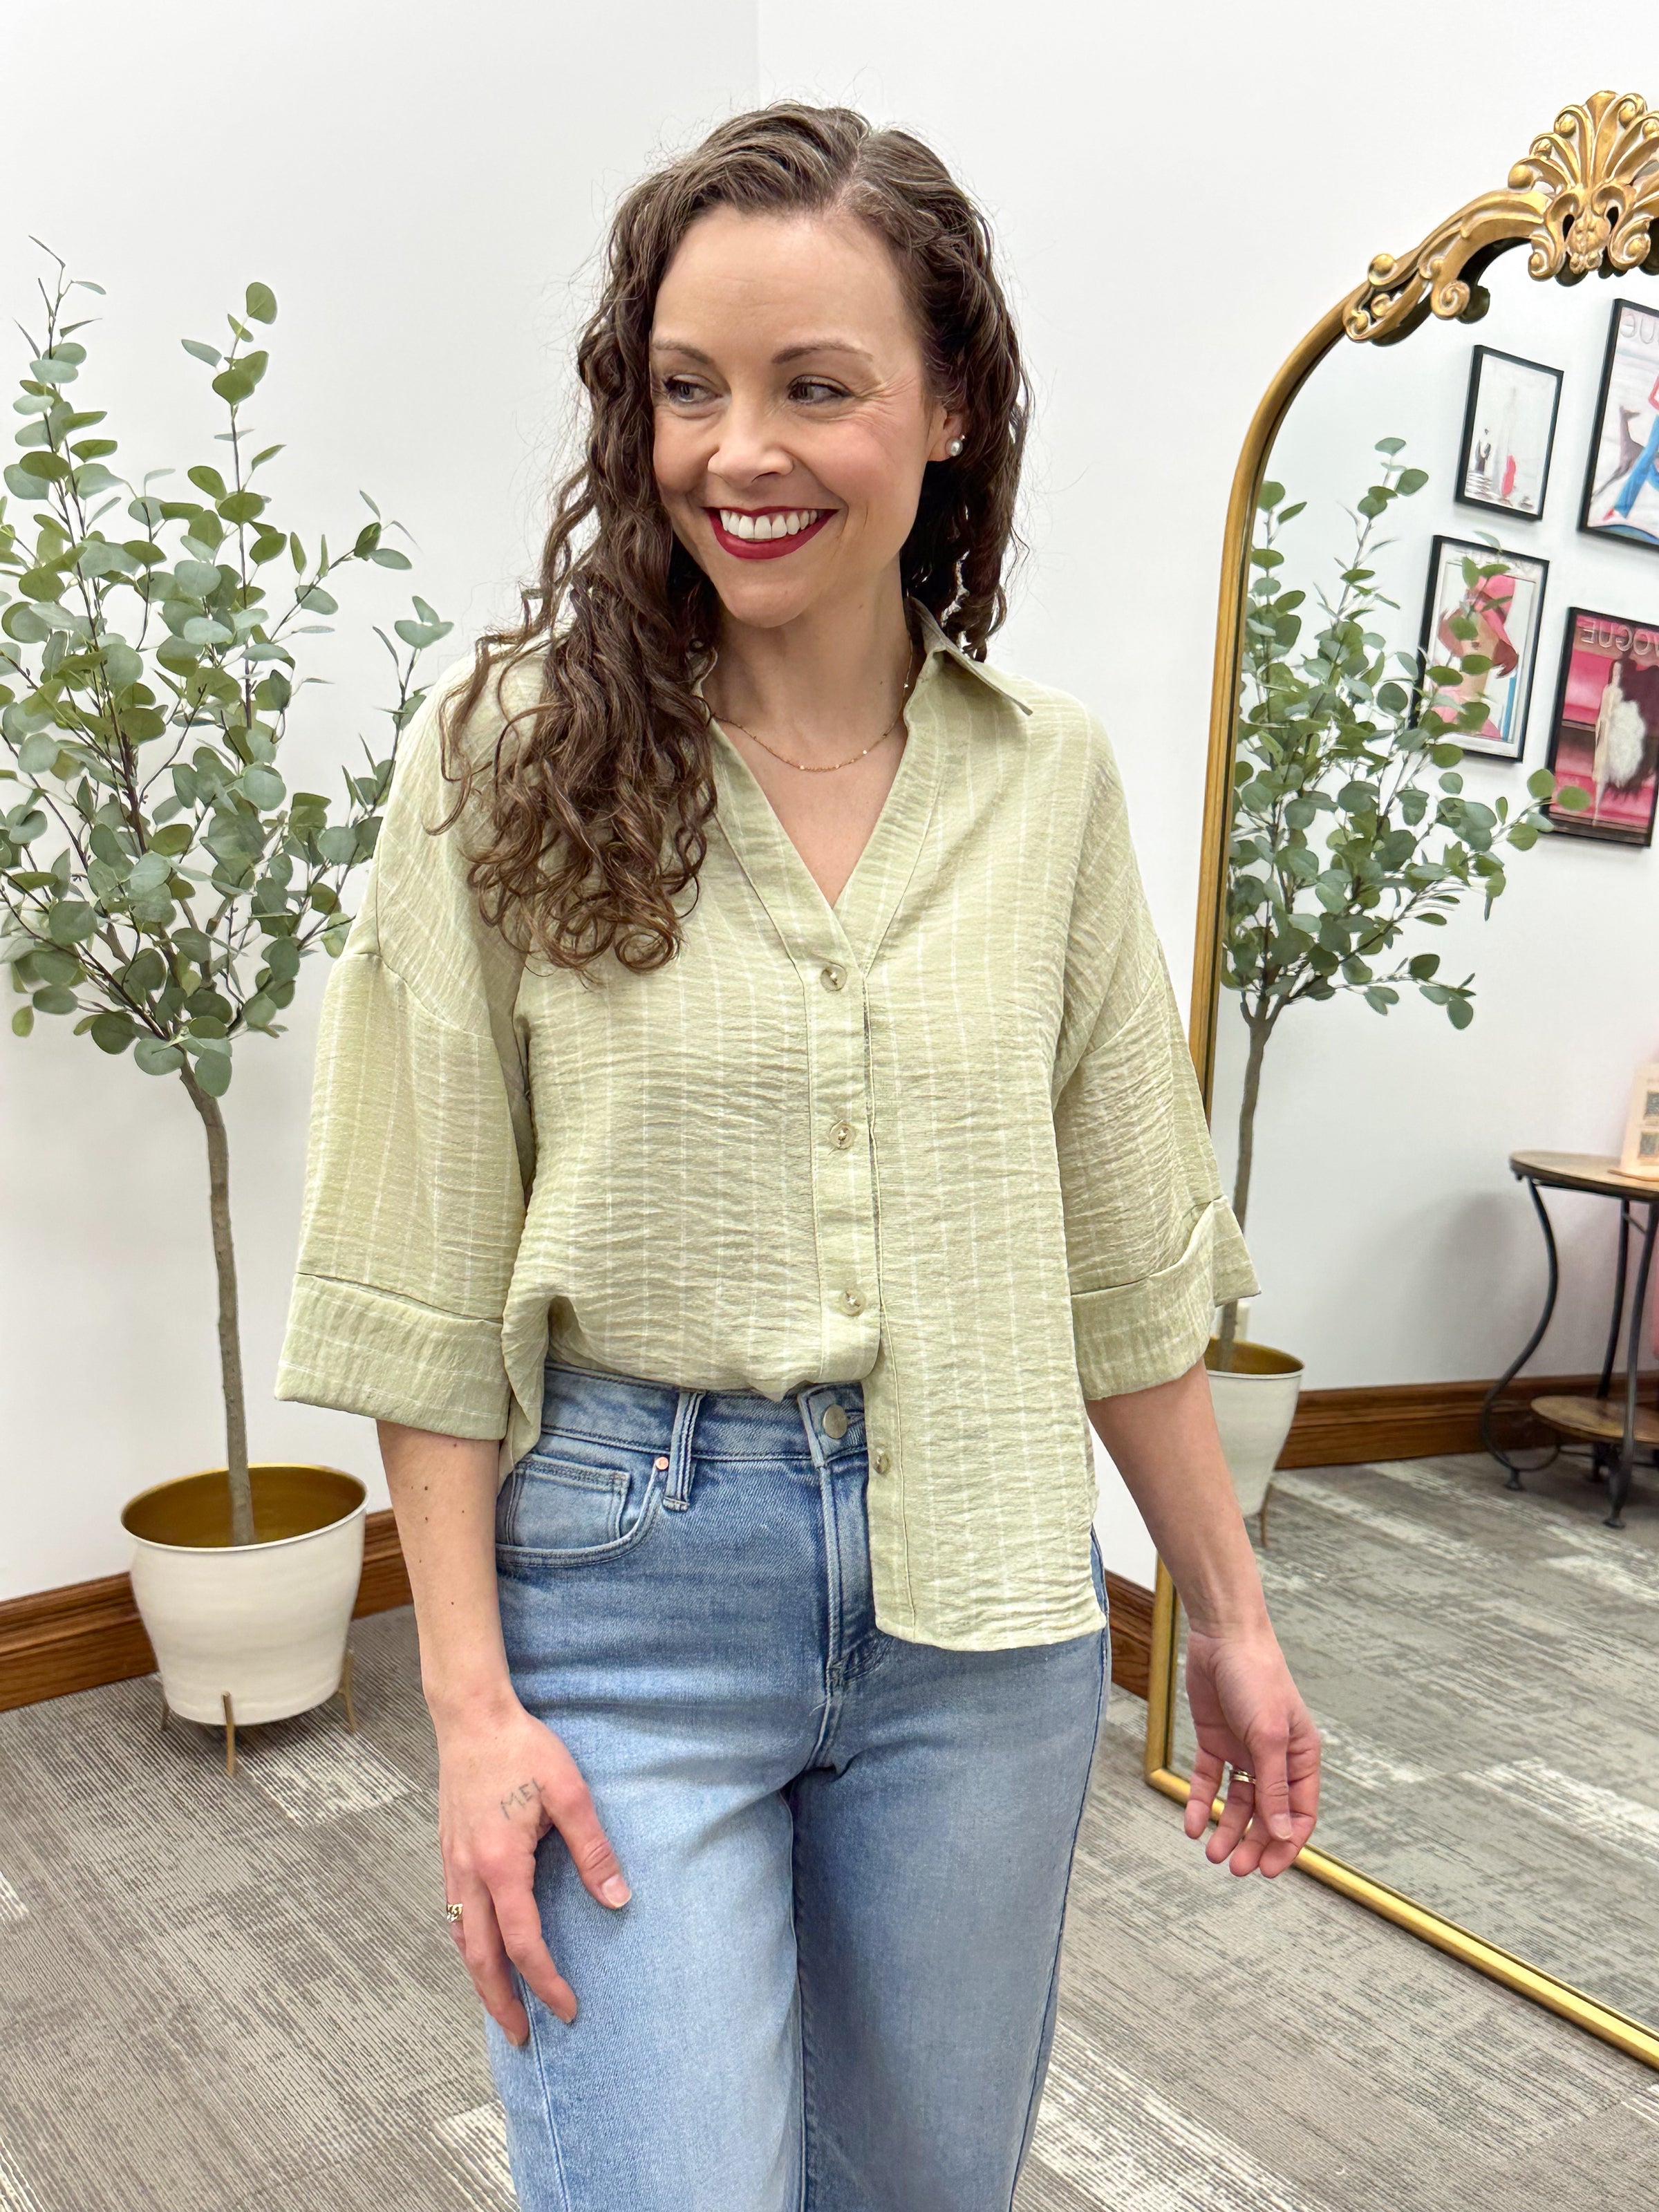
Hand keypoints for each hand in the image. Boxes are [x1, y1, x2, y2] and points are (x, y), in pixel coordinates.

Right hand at [434, 1695, 629, 2043]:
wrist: (471, 1716)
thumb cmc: (522, 1749)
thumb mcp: (570, 1793)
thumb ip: (593, 1849)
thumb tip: (618, 1898)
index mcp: (500, 1864)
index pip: (524, 1942)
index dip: (545, 1981)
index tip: (567, 2008)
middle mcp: (468, 1873)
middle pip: (481, 1957)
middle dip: (501, 2001)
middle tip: (522, 2036)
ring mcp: (452, 1864)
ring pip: (461, 1939)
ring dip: (480, 1978)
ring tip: (500, 2005)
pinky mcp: (448, 1852)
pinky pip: (454, 1914)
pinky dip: (468, 1945)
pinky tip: (482, 1950)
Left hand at [1181, 1625, 1319, 1876]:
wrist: (1222, 1637)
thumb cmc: (1257, 1680)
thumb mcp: (1268, 1737)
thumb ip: (1274, 1787)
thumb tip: (1285, 1835)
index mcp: (1300, 1757)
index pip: (1300, 1813)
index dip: (1287, 1844)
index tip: (1269, 1871)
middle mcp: (1273, 1758)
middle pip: (1266, 1813)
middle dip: (1253, 1843)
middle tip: (1234, 1868)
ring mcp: (1243, 1750)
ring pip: (1237, 1802)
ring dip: (1226, 1829)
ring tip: (1211, 1853)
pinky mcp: (1214, 1741)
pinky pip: (1208, 1780)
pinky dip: (1200, 1802)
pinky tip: (1191, 1823)